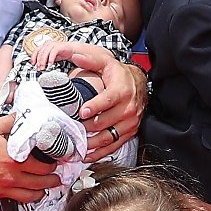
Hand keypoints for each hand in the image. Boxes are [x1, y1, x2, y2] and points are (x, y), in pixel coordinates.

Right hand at [0, 115, 61, 202]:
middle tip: (57, 177)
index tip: (56, 162)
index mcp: (13, 159)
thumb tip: (21, 117)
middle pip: (41, 183)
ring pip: (30, 197)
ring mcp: (2, 188)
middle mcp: (10, 176)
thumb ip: (11, 122)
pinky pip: (14, 200)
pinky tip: (25, 192)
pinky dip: (23, 197)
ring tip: (45, 188)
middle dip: (52, 180)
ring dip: (41, 192)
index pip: (43, 166)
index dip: (53, 165)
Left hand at [25, 29, 66, 68]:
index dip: (33, 58)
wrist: (71, 50)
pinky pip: (53, 53)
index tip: (33, 64)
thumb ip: (45, 60)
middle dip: (38, 62)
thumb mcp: (51, 57)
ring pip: (45, 53)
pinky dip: (51, 59)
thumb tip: (39, 66)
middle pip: (40, 53)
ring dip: (43, 61)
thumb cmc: (61, 53)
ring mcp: (53, 44)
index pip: (36, 51)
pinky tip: (50, 64)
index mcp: (44, 45)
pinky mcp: (58, 46)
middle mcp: (48, 44)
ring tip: (43, 67)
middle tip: (39, 68)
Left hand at [56, 44, 145, 160]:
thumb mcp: (106, 63)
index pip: (108, 100)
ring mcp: (130, 123)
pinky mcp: (130, 132)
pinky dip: (99, 152)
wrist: (139, 85)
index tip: (82, 112)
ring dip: (91, 143)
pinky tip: (87, 154)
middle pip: (104, 122)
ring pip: (108, 137)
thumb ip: (91, 59)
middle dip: (86, 126)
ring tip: (76, 144)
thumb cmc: (118, 75)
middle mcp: (128, 108)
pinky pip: (114, 146)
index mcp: (122, 90)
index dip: (95, 107)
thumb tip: (75, 55)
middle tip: (71, 128)